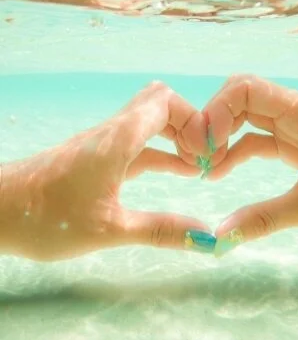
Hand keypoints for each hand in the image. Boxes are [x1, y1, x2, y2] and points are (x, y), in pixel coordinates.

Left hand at [0, 82, 215, 260]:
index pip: (166, 102)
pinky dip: (162, 152)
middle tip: (203, 156)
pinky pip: (139, 143)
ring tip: (197, 165)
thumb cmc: (47, 218)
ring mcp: (106, 142)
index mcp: (118, 139)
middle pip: (160, 103)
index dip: (194, 121)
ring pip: (149, 121)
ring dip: (176, 137)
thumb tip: (205, 237)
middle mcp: (113, 131)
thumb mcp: (109, 230)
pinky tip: (176, 171)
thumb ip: (160, 230)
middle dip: (188, 124)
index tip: (207, 154)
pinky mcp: (99, 155)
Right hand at [203, 75, 297, 255]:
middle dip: (213, 122)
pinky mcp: (295, 144)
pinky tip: (219, 171)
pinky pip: (257, 140)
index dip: (217, 111)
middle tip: (198, 154)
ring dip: (222, 137)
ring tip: (203, 166)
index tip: (205, 147)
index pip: (245, 89)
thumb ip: (263, 219)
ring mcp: (295, 127)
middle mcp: (296, 112)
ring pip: (247, 118)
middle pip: (241, 98)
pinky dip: (236, 152)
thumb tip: (220, 237)